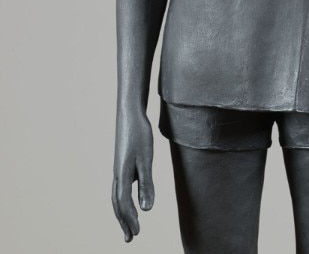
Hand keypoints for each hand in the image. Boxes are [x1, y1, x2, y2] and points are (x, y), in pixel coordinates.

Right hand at [112, 109, 154, 241]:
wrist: (130, 114)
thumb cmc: (140, 135)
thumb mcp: (147, 159)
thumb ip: (147, 183)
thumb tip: (147, 209)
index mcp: (122, 175)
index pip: (124, 204)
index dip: (130, 220)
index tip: (137, 234)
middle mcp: (117, 175)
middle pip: (118, 204)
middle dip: (124, 222)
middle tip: (130, 239)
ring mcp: (118, 169)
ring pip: (117, 197)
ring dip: (122, 213)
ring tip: (130, 226)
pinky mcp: (121, 164)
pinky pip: (120, 188)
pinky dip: (123, 200)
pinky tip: (129, 202)